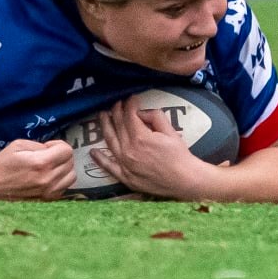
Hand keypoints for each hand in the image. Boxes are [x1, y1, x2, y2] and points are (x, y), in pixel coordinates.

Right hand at [0, 139, 74, 199]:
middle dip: (61, 155)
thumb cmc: (3, 163)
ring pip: (71, 176)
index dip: (59, 145)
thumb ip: (40, 145)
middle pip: (70, 162)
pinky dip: (61, 180)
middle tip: (48, 155)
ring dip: (64, 168)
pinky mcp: (47, 199)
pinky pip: (65, 187)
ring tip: (50, 166)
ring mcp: (48, 191)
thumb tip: (52, 150)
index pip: (67, 151)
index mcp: (41, 163)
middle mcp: (48, 179)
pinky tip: (49, 177)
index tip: (48, 146)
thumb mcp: (20, 145)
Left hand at [91, 98, 215, 200]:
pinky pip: (108, 167)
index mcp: (140, 137)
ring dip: (105, 126)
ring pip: (110, 141)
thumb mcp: (170, 131)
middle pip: (118, 125)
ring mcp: (125, 164)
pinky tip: (93, 152)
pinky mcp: (125, 177)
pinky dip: (99, 159)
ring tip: (102, 116)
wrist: (184, 180)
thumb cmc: (179, 155)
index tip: (131, 98)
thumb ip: (154, 117)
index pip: (129, 115)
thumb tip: (140, 113)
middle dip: (116, 111)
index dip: (129, 104)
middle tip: (116, 103)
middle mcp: (128, 150)